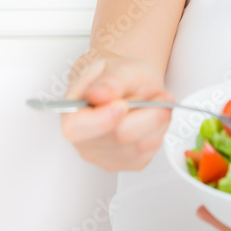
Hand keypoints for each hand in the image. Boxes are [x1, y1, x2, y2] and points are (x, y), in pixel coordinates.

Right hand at [60, 56, 174, 171]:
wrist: (127, 86)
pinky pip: (149, 152)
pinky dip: (159, 132)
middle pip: (118, 138)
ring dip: (156, 121)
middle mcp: (84, 140)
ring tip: (157, 101)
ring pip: (139, 146)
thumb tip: (99, 94)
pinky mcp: (128, 163)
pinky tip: (152, 117)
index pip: (77, 128)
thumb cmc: (118, 78)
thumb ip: (111, 80)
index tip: (122, 105)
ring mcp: (105, 156)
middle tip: (158, 96)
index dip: (101, 120)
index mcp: (72, 113)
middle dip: (145, 114)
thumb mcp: (119, 66)